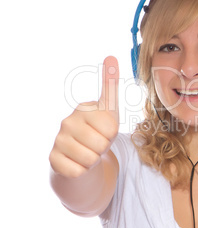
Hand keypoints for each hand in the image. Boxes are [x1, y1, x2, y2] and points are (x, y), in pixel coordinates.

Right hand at [49, 56, 119, 177]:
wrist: (81, 156)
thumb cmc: (98, 131)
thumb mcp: (109, 110)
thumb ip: (110, 84)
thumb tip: (111, 56)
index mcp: (83, 108)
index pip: (111, 129)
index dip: (112, 135)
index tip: (104, 130)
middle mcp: (67, 122)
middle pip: (101, 144)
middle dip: (103, 148)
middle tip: (96, 143)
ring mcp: (58, 141)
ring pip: (90, 159)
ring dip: (94, 160)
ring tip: (88, 152)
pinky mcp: (53, 160)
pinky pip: (79, 171)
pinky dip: (83, 171)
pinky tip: (77, 163)